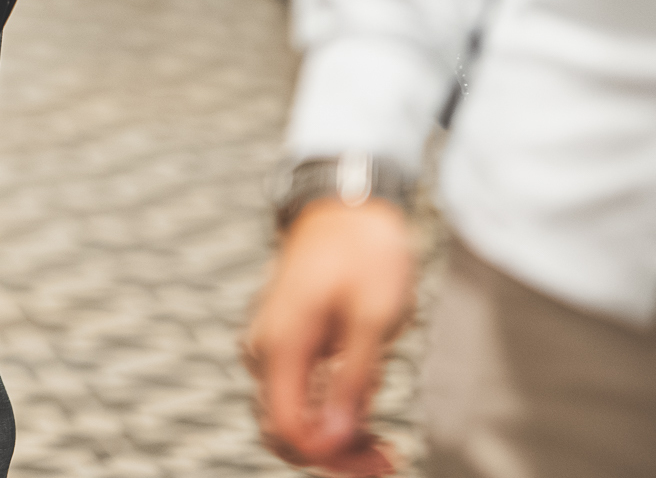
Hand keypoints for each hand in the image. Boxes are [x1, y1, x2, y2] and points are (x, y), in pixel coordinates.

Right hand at [244, 198, 415, 474]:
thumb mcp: (373, 316)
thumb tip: (335, 440)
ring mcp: (273, 345)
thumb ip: (353, 380)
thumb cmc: (365, 251)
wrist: (346, 203)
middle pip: (283, 429)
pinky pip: (298, 393)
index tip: (382, 461)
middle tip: (389, 463)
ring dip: (334, 441)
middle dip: (334, 456)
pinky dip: (329, 415)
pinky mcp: (288, 343)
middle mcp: (266, 349)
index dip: (331, 457)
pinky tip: (367, 419)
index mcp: (281, 344)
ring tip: (386, 448)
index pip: (287, 428)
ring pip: (290, 415)